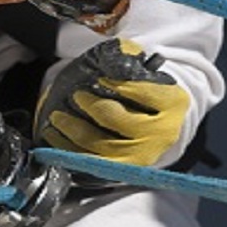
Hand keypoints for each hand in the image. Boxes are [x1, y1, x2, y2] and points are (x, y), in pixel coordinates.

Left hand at [34, 38, 189, 165]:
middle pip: (118, 120)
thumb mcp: (138, 66)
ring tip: (57, 117)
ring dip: (73, 130)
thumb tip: (111, 59)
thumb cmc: (139, 89)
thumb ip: (125, 55)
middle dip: (93, 106)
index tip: (100, 78)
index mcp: (172, 102)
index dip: (118, 85)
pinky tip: (53, 135)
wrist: (148, 120)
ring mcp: (140, 157)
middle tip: (76, 95)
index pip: (143, 91)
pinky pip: (88, 163)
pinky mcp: (120, 171)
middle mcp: (161, 133)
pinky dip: (67, 149)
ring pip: (100, 145)